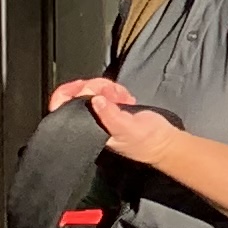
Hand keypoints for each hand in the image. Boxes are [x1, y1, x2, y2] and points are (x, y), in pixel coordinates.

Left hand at [53, 77, 190, 171]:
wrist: (163, 142)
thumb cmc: (145, 142)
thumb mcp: (127, 129)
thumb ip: (110, 116)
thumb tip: (96, 100)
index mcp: (87, 130)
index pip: (64, 109)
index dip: (69, 94)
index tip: (82, 85)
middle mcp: (90, 121)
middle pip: (79, 94)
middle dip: (95, 87)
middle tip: (110, 91)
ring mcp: (100, 113)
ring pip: (92, 90)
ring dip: (107, 87)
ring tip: (122, 97)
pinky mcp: (112, 106)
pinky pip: (105, 90)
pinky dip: (115, 89)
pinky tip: (125, 97)